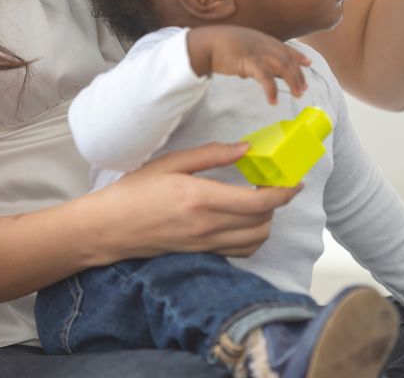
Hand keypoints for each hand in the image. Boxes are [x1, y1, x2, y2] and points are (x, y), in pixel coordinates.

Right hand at [97, 141, 301, 259]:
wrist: (109, 228)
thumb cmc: (135, 191)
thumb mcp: (171, 162)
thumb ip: (211, 154)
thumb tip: (246, 148)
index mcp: (201, 198)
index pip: (258, 203)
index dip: (284, 193)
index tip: (294, 182)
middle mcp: (207, 226)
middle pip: (263, 223)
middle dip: (277, 205)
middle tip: (274, 186)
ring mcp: (204, 244)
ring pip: (255, 241)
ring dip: (265, 222)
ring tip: (258, 203)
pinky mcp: (200, 255)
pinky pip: (239, 251)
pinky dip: (250, 238)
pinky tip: (241, 221)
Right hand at [187, 25, 311, 102]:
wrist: (204, 44)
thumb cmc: (217, 46)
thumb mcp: (238, 48)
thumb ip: (246, 59)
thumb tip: (247, 74)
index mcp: (261, 39)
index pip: (285, 47)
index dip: (298, 55)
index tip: (308, 63)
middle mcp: (263, 43)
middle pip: (288, 59)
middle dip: (298, 74)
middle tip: (304, 88)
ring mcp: (258, 52)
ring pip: (283, 67)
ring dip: (293, 82)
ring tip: (298, 94)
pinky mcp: (250, 62)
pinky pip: (266, 78)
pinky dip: (272, 90)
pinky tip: (273, 101)